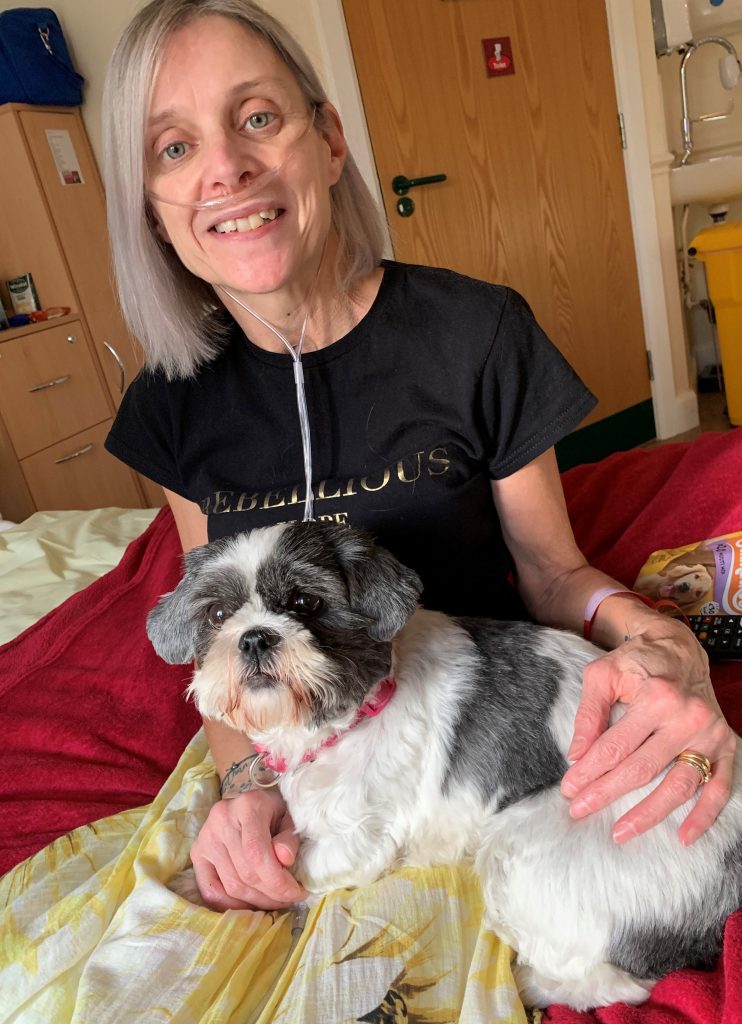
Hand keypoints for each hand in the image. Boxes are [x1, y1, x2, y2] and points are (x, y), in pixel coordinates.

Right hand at [190, 788, 307, 910]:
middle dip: (271, 894)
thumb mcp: (289, 817)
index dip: (278, 881)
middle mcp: (221, 820)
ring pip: (230, 886)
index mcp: (247, 806)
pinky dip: (231, 905)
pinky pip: (210, 890)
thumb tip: (285, 860)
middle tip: (289, 900)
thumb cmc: (273, 810)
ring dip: (255, 902)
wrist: (248, 802)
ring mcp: (205, 837)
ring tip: (274, 902)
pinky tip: (250, 905)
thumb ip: (289, 838)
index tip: (297, 893)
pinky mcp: (196, 852)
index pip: (257, 853)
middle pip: (245, 873)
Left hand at [561, 617, 735, 844]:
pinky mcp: (725, 744)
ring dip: (650, 814)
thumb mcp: (602, 675)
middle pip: (642, 768)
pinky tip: (684, 836)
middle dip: (607, 792)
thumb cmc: (636, 661)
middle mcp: (687, 716)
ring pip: (679, 784)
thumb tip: (576, 755)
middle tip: (580, 810)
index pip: (615, 746)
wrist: (679, 648)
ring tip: (622, 832)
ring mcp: (709, 733)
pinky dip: (704, 815)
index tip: (569, 789)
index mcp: (656, 697)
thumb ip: (589, 714)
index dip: (589, 771)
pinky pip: (719, 787)